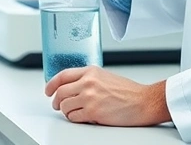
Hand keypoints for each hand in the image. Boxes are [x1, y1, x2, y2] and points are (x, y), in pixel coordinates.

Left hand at [45, 66, 169, 125]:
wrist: (142, 101)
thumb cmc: (128, 91)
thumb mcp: (105, 76)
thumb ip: (87, 79)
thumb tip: (70, 87)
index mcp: (91, 71)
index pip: (63, 75)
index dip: (51, 84)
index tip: (48, 90)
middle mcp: (88, 82)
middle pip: (60, 92)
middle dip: (56, 101)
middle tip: (58, 105)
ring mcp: (89, 97)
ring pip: (64, 106)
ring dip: (67, 111)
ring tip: (76, 112)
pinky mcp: (93, 112)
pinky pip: (73, 117)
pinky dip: (75, 118)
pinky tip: (84, 117)